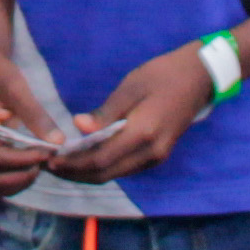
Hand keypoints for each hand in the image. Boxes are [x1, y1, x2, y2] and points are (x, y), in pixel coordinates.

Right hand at [0, 45, 64, 197]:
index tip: (48, 150)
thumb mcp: (15, 86)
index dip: (25, 159)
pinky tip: (34, 158)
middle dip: (23, 176)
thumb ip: (35, 114)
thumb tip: (58, 142)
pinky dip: (18, 174)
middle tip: (45, 159)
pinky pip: (0, 175)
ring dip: (21, 179)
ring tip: (41, 160)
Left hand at [63, 47, 223, 185]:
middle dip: (75, 173)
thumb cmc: (163, 75)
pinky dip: (102, 167)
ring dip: (87, 172)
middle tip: (49, 166)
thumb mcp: (131, 87)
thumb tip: (78, 126)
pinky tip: (85, 157)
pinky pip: (124, 168)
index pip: (100, 159)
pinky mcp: (157, 155)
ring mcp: (156, 156)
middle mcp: (150, 153)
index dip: (73, 163)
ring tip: (62, 163)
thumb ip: (106, 112)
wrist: (199, 77)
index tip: (50, 160)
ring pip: (115, 174)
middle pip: (105, 173)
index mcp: (142, 133)